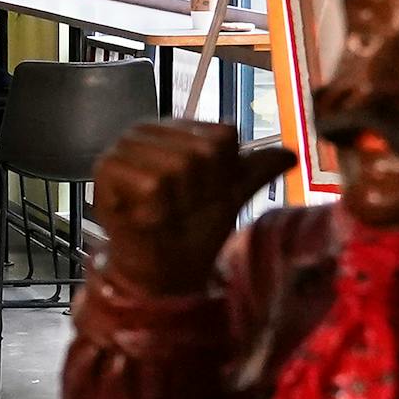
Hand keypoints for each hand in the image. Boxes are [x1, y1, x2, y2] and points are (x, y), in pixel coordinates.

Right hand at [91, 121, 297, 296]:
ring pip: (177, 167)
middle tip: (181, 208)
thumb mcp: (231, 195)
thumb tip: (292, 154)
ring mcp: (123, 145)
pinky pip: (152, 185)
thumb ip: (255, 169)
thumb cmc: (193, 229)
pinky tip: (145, 217)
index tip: (204, 194)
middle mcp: (148, 129)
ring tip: (162, 213)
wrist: (164, 270)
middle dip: (199, 191)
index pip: (222, 136)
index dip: (222, 175)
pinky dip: (156, 211)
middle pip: (202, 152)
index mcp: (177, 128)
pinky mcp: (106, 168)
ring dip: (177, 203)